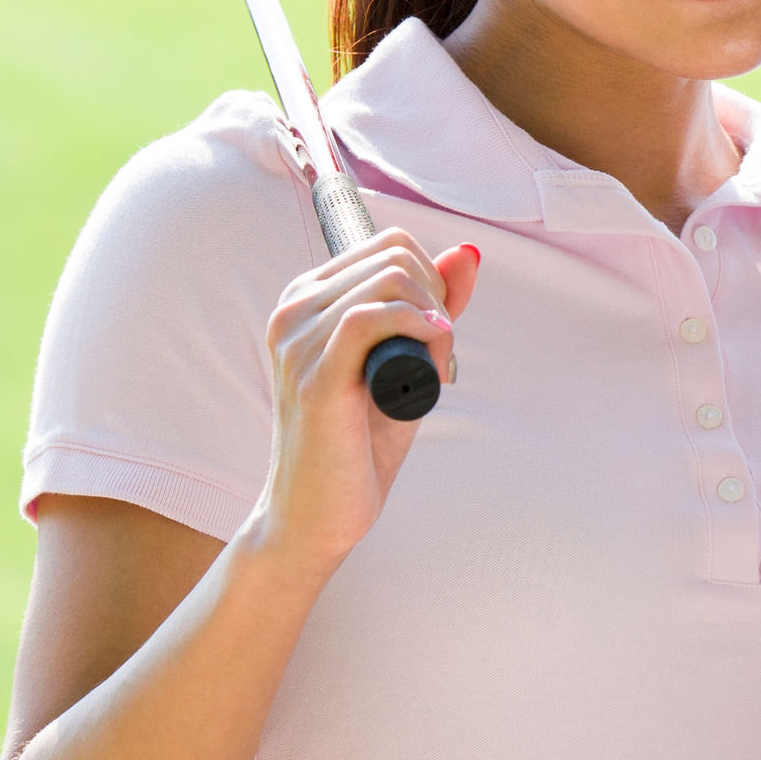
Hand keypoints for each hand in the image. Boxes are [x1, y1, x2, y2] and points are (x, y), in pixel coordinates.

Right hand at [254, 229, 481, 572]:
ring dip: (433, 318)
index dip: (431, 276)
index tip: (438, 327)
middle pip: (394, 255)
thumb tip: (467, 252)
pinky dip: (416, 329)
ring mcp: (297, 343)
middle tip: (439, 352)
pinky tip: (431, 360)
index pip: (387, 242)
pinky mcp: (313, 378)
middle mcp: (292, 311)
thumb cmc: (357, 443)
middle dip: (437, 296)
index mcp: (305, 299)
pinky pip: (369, 319)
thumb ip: (431, 307)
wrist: (315, 516)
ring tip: (433, 366)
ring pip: (389, 281)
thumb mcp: (405, 363)